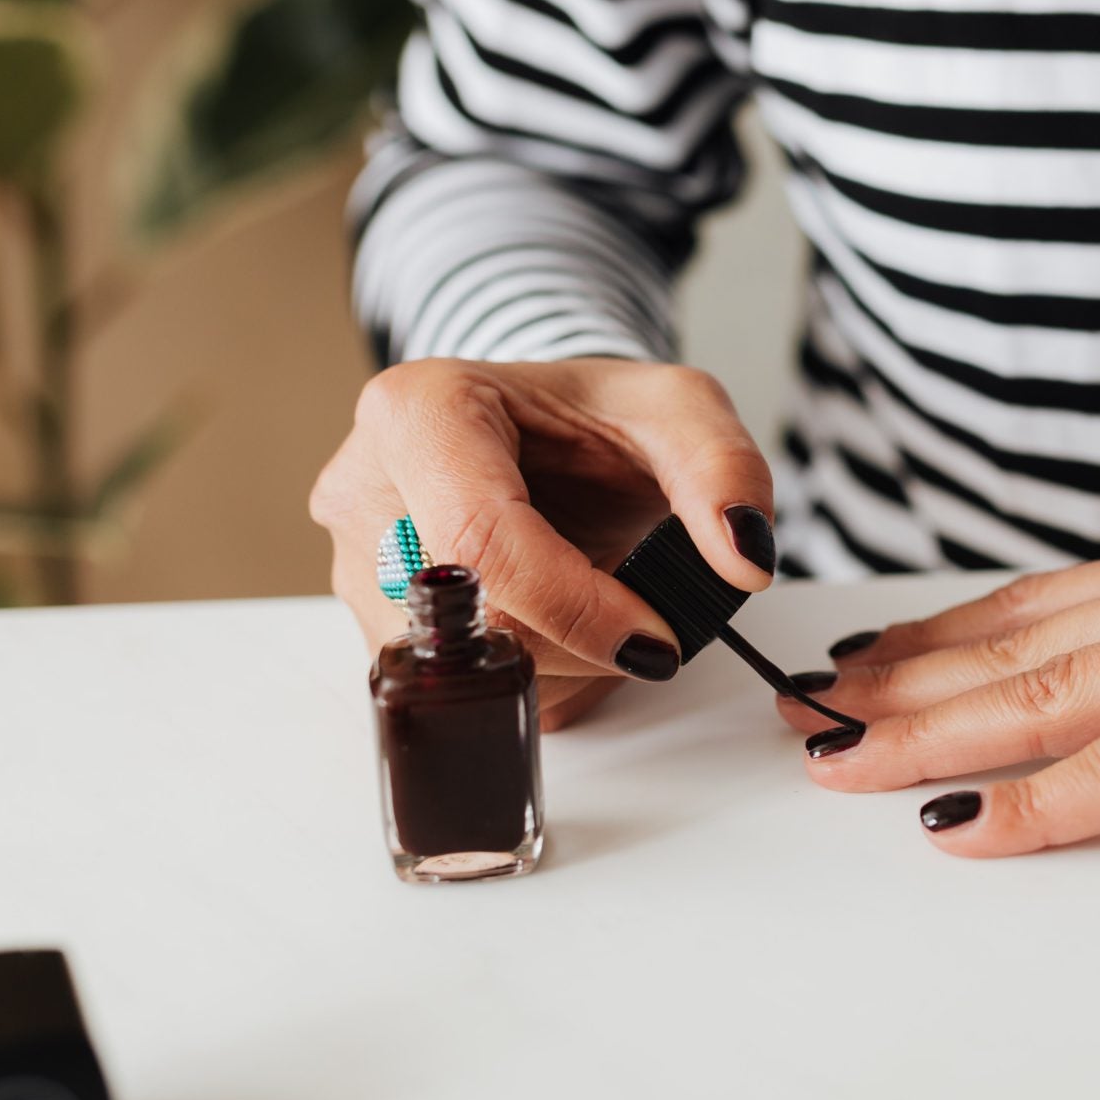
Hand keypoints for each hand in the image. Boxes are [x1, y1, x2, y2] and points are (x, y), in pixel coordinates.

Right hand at [309, 358, 775, 728]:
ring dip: (556, 665)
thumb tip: (742, 557)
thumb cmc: (596, 420)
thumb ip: (724, 471)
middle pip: (470, 617)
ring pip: (459, 669)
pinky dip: (529, 675)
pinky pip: (455, 688)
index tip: (657, 639)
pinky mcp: (373, 622)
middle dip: (577, 642)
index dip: (577, 607)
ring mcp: (356, 563)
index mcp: (418, 411)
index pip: (482, 540)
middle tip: (641, 619)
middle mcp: (364, 487)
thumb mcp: (680, 412)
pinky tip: (558, 627)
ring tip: (598, 604)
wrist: (548, 438)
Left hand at [779, 510, 1099, 854]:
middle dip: (893, 686)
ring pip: (1049, 692)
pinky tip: (963, 824)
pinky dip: (1042, 798)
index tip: (842, 670)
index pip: (1029, 605)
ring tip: (834, 763)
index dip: (925, 641)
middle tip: (795, 717)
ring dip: (928, 732)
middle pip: (1011, 644)